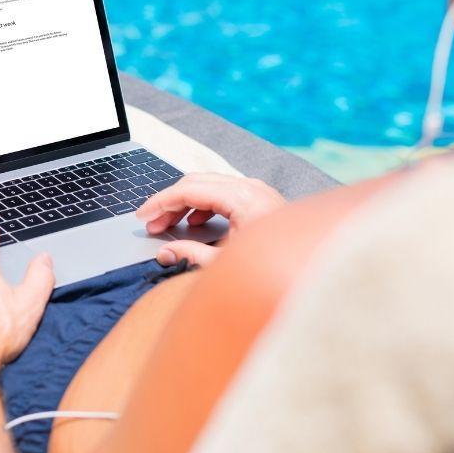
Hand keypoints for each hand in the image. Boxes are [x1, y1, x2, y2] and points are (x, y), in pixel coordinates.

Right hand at [135, 173, 285, 266]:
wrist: (310, 269)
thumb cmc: (276, 268)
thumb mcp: (228, 266)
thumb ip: (192, 255)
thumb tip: (165, 252)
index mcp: (241, 199)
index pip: (188, 190)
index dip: (160, 203)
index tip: (143, 217)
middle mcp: (249, 188)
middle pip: (195, 183)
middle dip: (169, 202)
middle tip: (152, 225)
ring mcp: (256, 190)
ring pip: (208, 185)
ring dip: (185, 203)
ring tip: (168, 226)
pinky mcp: (260, 198)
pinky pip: (223, 192)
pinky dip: (203, 204)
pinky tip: (195, 224)